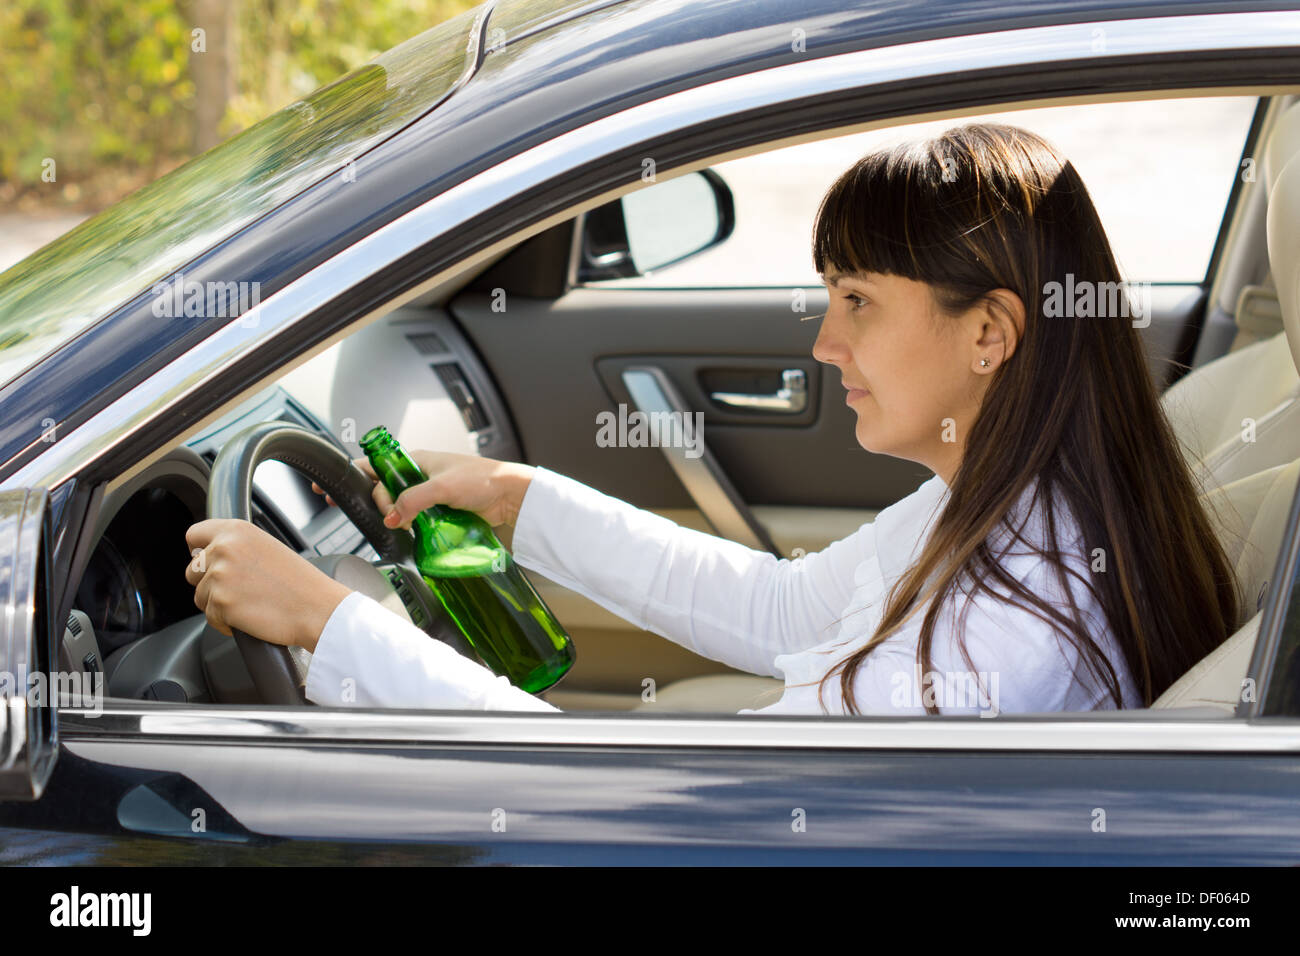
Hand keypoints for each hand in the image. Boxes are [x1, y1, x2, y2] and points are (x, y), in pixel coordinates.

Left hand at [185, 518, 352, 652]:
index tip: (207, 561)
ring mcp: (220, 576)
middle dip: (209, 583)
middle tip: (239, 589)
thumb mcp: (267, 548)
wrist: (316, 608)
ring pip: (200, 596)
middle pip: (192, 570)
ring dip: (218, 604)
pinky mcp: (220, 602)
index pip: (193, 535)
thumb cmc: (299, 582)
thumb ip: (236, 547)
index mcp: (236, 530)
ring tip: (249, 603)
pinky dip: (226, 622)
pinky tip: (250, 616)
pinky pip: (210, 617)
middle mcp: (224, 548)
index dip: (199, 550)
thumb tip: (207, 555)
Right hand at [312, 451, 534, 529]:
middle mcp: (418, 475)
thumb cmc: (483, 480)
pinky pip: (412, 517)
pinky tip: (409, 531)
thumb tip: (392, 517)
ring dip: (394, 517)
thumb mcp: (443, 487)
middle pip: (382, 491)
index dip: (352, 476)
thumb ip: (413, 500)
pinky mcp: (436, 510)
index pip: (374, 466)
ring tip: (402, 525)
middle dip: (380, 505)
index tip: (328, 489)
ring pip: (396, 506)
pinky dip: (407, 524)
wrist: (510, 496)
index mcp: (415, 461)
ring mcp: (427, 493)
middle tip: (392, 517)